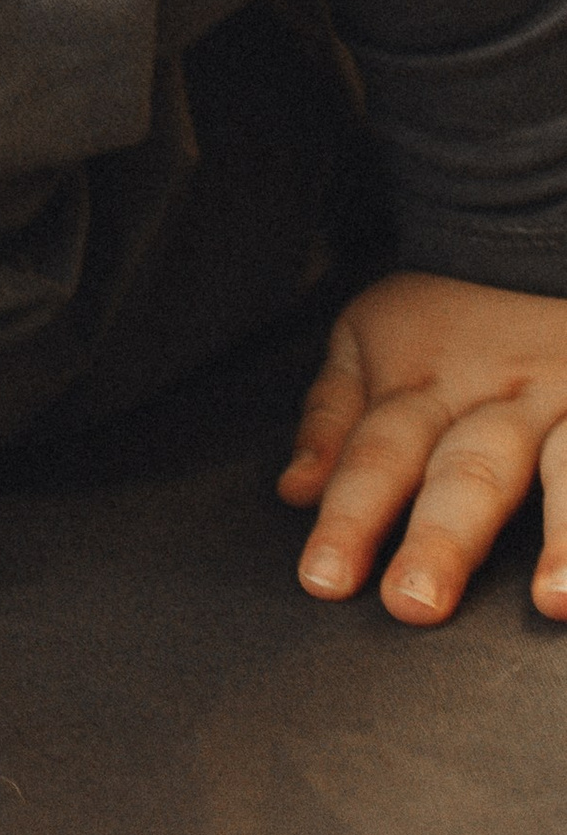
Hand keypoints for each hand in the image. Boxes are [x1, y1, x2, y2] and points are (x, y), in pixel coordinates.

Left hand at [279, 270, 566, 623]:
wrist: (529, 231)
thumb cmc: (443, 306)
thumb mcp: (366, 335)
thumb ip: (331, 417)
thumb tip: (293, 491)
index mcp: (423, 383)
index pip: (378, 457)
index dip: (350, 518)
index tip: (325, 580)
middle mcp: (500, 397)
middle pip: (468, 472)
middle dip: (441, 539)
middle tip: (416, 603)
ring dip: (566, 538)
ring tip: (555, 600)